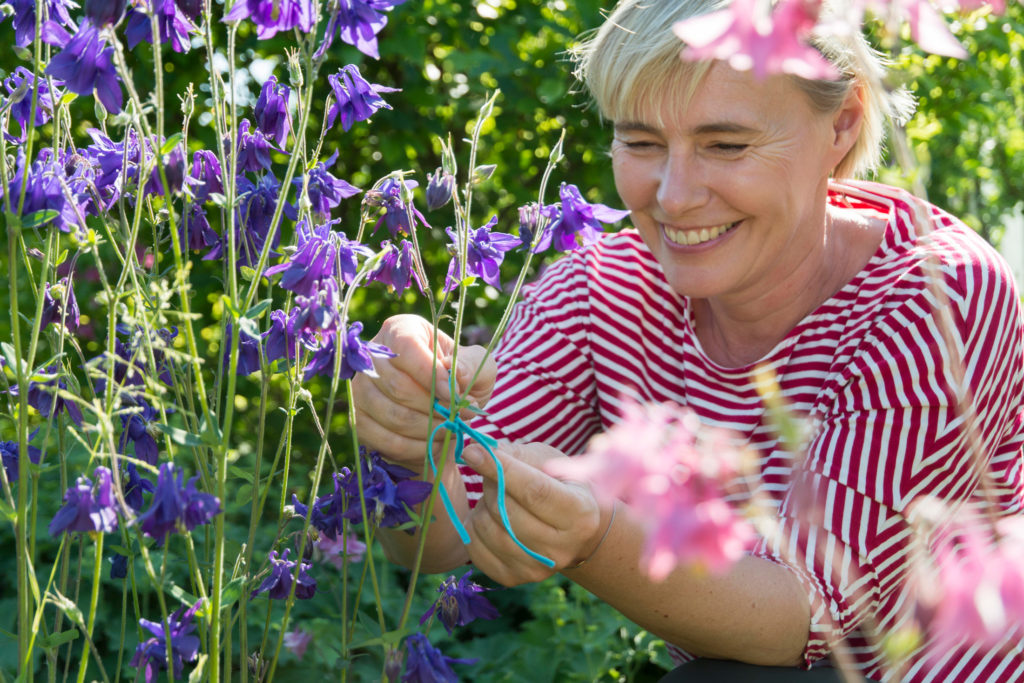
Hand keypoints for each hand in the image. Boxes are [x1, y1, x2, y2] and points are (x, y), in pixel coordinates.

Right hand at [352, 314, 496, 469]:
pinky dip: (416, 448)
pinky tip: (434, 443)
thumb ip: (472, 366)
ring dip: (428, 430)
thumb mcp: (477, 366)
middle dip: (435, 408)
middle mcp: (371, 356)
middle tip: (458, 418)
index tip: (455, 395)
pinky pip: (387, 440)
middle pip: (398, 385)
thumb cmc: (459, 378)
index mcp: (400, 330)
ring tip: (450, 430)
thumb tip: (456, 374)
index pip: (407, 347)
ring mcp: (359, 389)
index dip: (431, 374)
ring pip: (393, 415)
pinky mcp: (359, 420)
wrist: (443, 407)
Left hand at [462, 441, 605, 585]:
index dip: (501, 469)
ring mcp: (538, 569)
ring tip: (495, 497)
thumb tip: (477, 449)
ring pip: (489, 530)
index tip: (472, 451)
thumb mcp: (548, 461)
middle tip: (493, 474)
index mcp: (580, 513)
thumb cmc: (558, 484)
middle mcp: (562, 548)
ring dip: (482, 505)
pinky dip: (473, 527)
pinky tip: (488, 517)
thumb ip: (516, 454)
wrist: (569, 529)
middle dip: (491, 485)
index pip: (534, 491)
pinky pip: (476, 549)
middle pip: (507, 511)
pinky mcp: (513, 579)